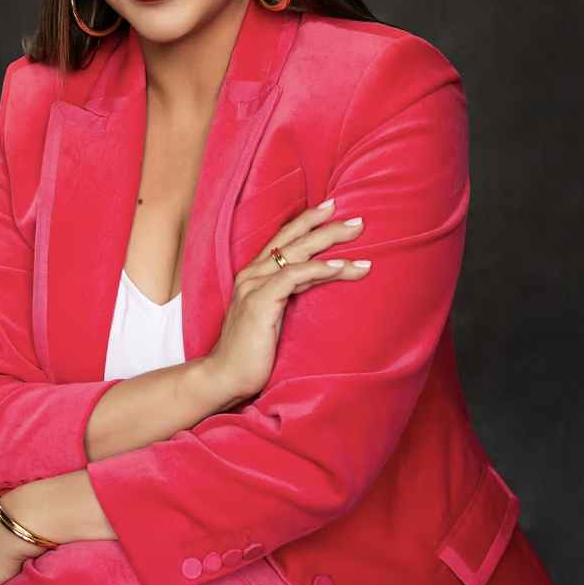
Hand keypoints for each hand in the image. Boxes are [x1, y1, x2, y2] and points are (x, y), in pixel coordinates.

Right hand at [205, 198, 368, 403]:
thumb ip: (289, 292)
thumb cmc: (252, 350)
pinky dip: (318, 269)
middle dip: (325, 225)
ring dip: (330, 242)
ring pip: (296, 253)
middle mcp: (252, 274)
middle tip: (357, 220)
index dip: (307, 221)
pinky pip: (293, 277)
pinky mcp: (259, 303)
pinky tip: (340, 267)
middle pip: (292, 239)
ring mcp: (253, 286)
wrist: (224, 376)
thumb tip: (319, 277)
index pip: (284, 239)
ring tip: (359, 238)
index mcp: (254, 274)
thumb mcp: (275, 314)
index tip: (334, 208)